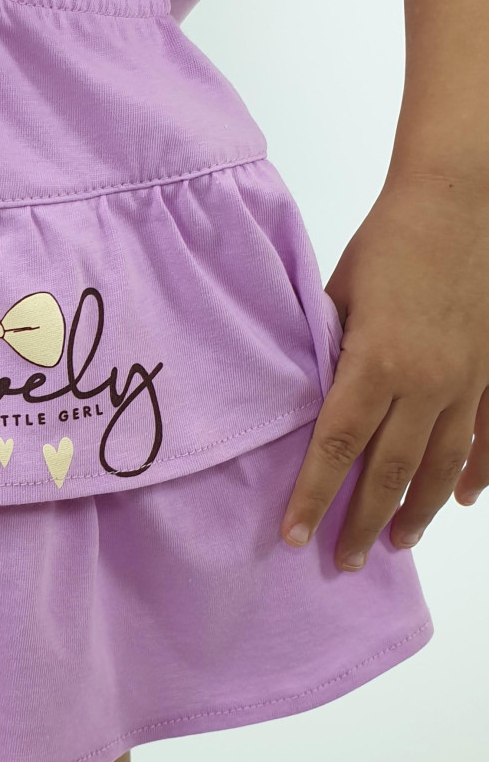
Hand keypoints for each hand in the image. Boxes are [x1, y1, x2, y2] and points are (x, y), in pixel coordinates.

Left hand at [279, 172, 488, 568]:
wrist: (462, 201)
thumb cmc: (391, 239)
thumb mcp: (338, 293)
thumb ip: (325, 349)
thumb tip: (307, 394)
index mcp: (377, 363)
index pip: (336, 447)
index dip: (313, 495)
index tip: (292, 534)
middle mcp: (426, 383)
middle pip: (389, 471)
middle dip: (362, 522)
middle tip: (342, 560)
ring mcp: (467, 381)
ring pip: (441, 465)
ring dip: (415, 509)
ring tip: (394, 543)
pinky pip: (487, 436)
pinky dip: (474, 474)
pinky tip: (459, 501)